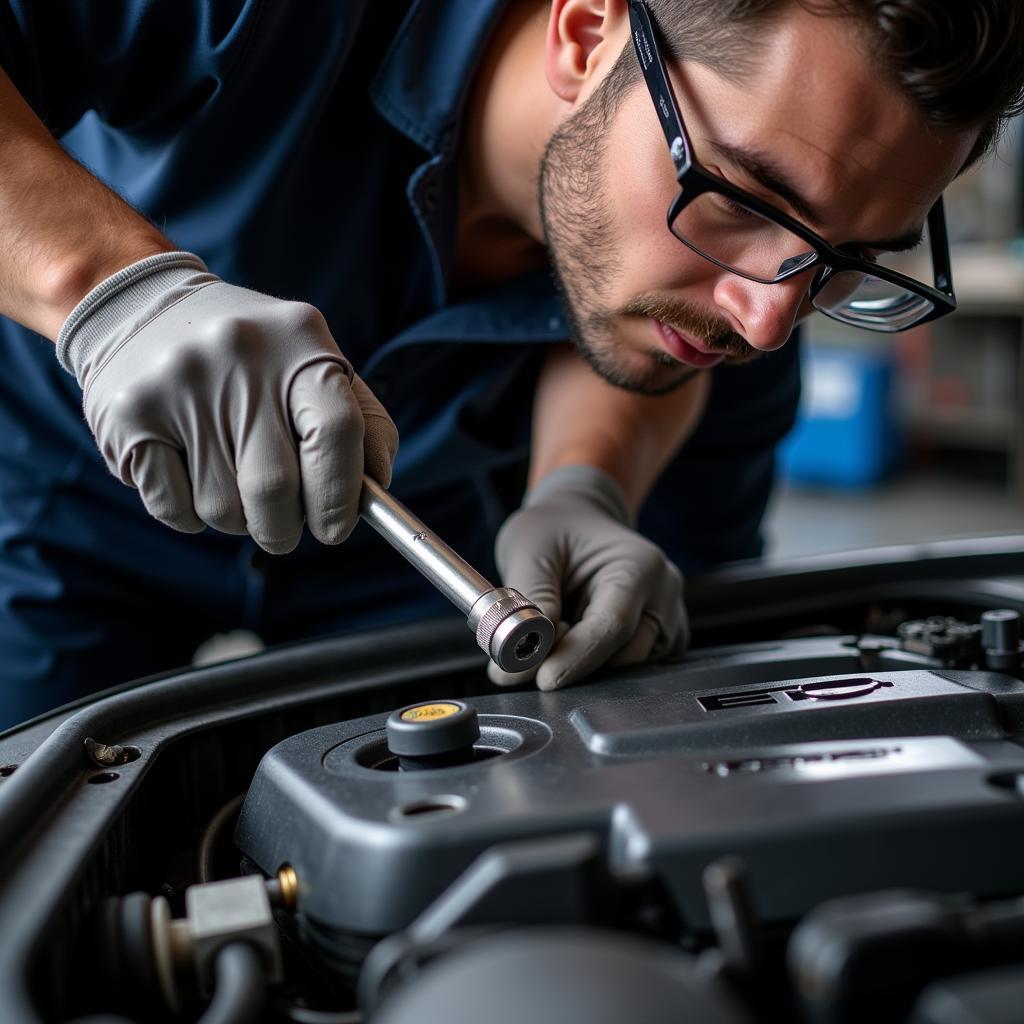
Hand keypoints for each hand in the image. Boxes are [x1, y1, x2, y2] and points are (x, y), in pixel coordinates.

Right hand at [57, 251, 396, 553]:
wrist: (143, 306)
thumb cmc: (254, 359)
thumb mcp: (315, 365)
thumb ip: (362, 425)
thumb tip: (375, 492)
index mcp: (300, 340)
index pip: (337, 431)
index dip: (341, 496)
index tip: (336, 528)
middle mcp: (238, 353)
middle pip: (275, 487)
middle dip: (284, 527)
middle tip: (284, 527)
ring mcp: (178, 381)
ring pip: (223, 508)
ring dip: (236, 519)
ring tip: (232, 480)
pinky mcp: (128, 412)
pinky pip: (174, 508)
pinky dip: (189, 513)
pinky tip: (190, 472)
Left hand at [489, 465, 687, 689]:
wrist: (577, 519)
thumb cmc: (554, 528)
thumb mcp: (530, 550)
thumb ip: (531, 602)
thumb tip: (520, 656)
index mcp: (639, 564)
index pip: (613, 625)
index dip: (578, 657)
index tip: (542, 678)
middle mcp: (663, 592)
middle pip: (625, 653)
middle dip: (577, 664)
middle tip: (533, 656)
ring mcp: (668, 616)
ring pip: (627, 666)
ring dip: (586, 663)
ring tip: (555, 631)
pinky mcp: (662, 638)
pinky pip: (631, 668)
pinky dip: (598, 663)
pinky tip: (576, 638)